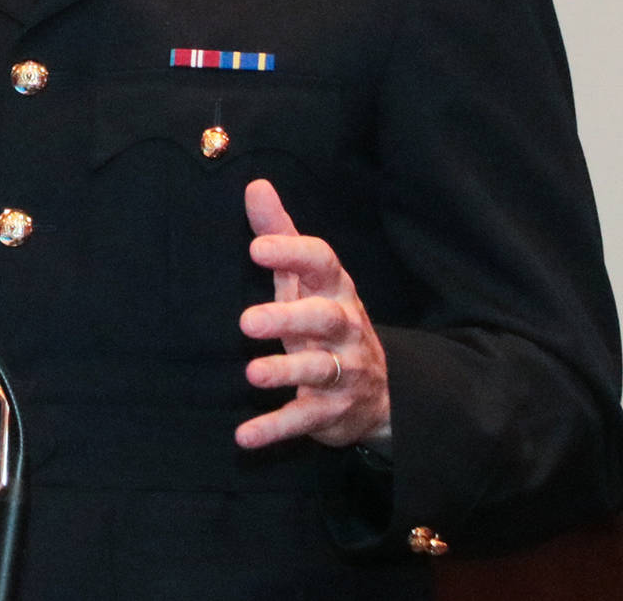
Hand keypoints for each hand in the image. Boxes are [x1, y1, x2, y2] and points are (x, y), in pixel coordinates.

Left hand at [235, 177, 390, 450]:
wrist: (377, 390)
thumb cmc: (325, 319)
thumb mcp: (306, 279)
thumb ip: (281, 235)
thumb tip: (255, 185)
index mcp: (335, 289)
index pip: (322, 264)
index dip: (292, 254)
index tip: (257, 247)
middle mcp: (344, 328)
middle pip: (326, 318)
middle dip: (290, 318)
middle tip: (247, 321)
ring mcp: (342, 371)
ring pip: (319, 370)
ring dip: (286, 372)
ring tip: (252, 373)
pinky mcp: (332, 411)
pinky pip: (305, 420)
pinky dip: (276, 429)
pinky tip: (244, 437)